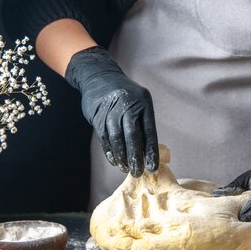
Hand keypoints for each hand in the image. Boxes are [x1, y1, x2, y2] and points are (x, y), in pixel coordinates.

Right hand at [65, 46, 158, 176]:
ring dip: (122, 157)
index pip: (149, 131)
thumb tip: (147, 151)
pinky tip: (115, 160)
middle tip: (139, 172)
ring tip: (126, 168)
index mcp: (142, 102)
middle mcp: (127, 106)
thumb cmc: (125, 94)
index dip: (151, 151)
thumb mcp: (139, 101)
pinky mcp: (98, 117)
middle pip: (132, 136)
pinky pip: (105, 138)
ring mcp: (111, 111)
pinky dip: (110, 152)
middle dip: (136, 157)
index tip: (152, 167)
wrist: (99, 77)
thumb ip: (143, 122)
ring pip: (117, 139)